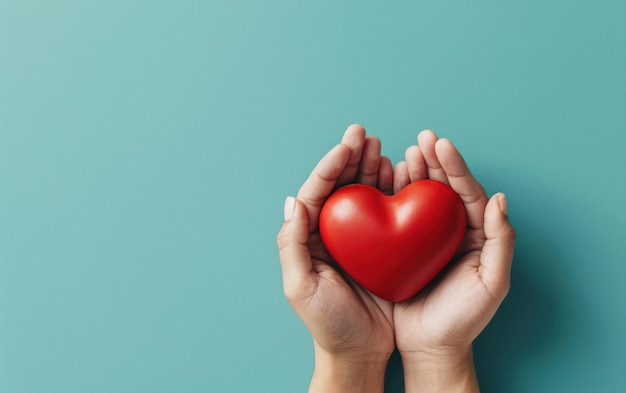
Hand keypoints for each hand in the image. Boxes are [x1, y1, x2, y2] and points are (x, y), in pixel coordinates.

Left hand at [276, 125, 394, 392]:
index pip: (317, 192)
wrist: (359, 352)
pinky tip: (398, 175)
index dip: (330, 166)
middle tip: (364, 135)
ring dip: (370, 168)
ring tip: (380, 148)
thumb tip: (293, 201)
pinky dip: (390, 191)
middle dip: (351, 158)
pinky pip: (385, 212)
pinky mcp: (380, 248)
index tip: (347, 145)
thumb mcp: (301, 287)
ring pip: (362, 194)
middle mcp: (331, 233)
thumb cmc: (327, 323)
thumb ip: (291, 244)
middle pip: (340, 186)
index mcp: (309, 238)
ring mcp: (357, 239)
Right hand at [393, 130, 515, 391]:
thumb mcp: (492, 283)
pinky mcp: (402, 247)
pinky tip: (388, 178)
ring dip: (415, 171)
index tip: (441, 144)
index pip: (467, 193)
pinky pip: (398, 215)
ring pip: (421, 196)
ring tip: (407, 152)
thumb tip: (499, 198)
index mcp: (475, 235)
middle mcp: (450, 231)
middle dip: (435, 161)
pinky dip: (394, 194)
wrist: (431, 346)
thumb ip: (501, 240)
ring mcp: (425, 238)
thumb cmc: (464, 319)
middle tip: (423, 138)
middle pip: (444, 188)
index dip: (455, 167)